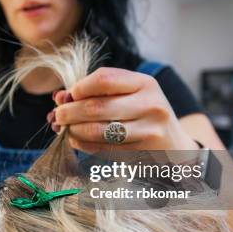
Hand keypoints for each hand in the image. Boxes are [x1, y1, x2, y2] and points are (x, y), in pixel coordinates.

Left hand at [48, 67, 197, 152]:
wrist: (175, 145)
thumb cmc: (143, 114)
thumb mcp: (129, 95)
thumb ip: (97, 92)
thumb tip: (60, 97)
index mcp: (145, 83)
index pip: (103, 79)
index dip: (79, 88)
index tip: (69, 95)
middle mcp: (150, 104)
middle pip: (97, 106)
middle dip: (69, 112)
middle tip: (57, 115)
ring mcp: (148, 130)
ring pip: (98, 131)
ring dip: (74, 130)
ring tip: (65, 128)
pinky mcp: (142, 152)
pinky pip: (103, 148)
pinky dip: (83, 144)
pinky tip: (76, 140)